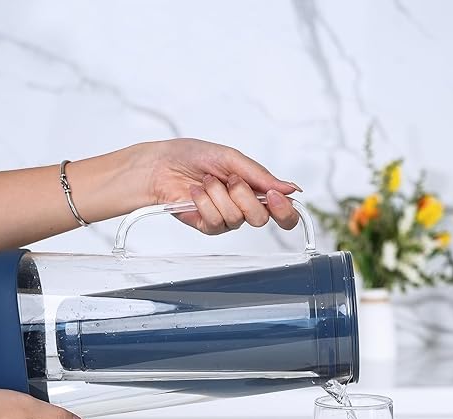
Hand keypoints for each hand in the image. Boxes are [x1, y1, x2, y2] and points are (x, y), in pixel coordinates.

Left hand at [134, 138, 300, 234]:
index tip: (275, 196)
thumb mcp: (232, 159)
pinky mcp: (207, 226)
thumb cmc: (195, 157)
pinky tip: (196, 191)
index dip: (285, 210)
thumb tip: (291, 189)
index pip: (283, 213)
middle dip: (244, 195)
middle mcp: (244, 208)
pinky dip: (204, 202)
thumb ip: (261, 176)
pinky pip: (215, 221)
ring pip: (236, 218)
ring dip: (218, 194)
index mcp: (256, 190)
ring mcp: (226, 219)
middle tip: (229, 179)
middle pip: (261, 219)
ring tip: (206, 181)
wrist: (162, 165)